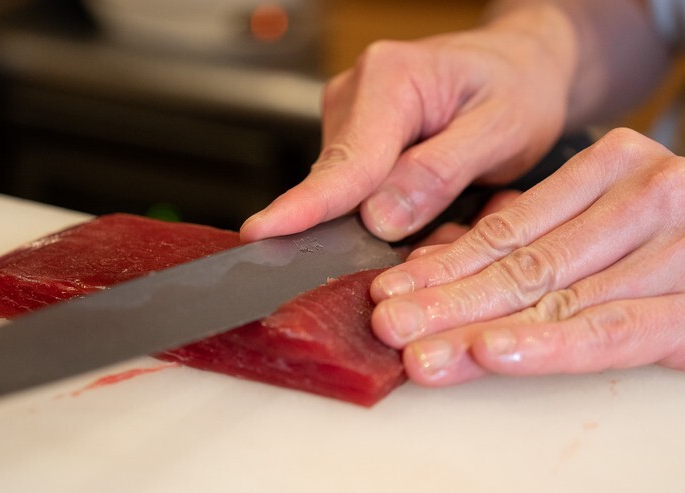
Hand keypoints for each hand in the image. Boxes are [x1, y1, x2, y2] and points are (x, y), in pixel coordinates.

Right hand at [240, 6, 576, 241]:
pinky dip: (388, 210)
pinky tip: (427, 197)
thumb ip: (440, 172)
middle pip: (340, 185)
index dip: (306, 205)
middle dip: (373, 229)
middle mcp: (355, 95)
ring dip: (388, 221)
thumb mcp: (502, 129)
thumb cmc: (516, 88)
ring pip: (347, 196)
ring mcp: (347, 120)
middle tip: (448, 228)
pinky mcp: (351, 141)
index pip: (347, 160)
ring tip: (452, 202)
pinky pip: (356, 194)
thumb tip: (379, 219)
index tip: (263, 233)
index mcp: (391, 78)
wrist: (516, 66)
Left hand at [369, 128, 684, 385]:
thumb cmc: (665, 234)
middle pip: (523, 265)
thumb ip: (533, 235)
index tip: (390, 290)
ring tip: (423, 353)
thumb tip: (441, 261)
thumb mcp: (597, 218)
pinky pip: (613, 330)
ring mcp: (674, 245)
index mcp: (608, 169)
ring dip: (480, 329)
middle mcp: (642, 197)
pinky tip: (495, 351)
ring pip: (557, 298)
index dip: (442, 265)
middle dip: (447, 301)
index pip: (506, 229)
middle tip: (390, 326)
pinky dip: (551, 343)